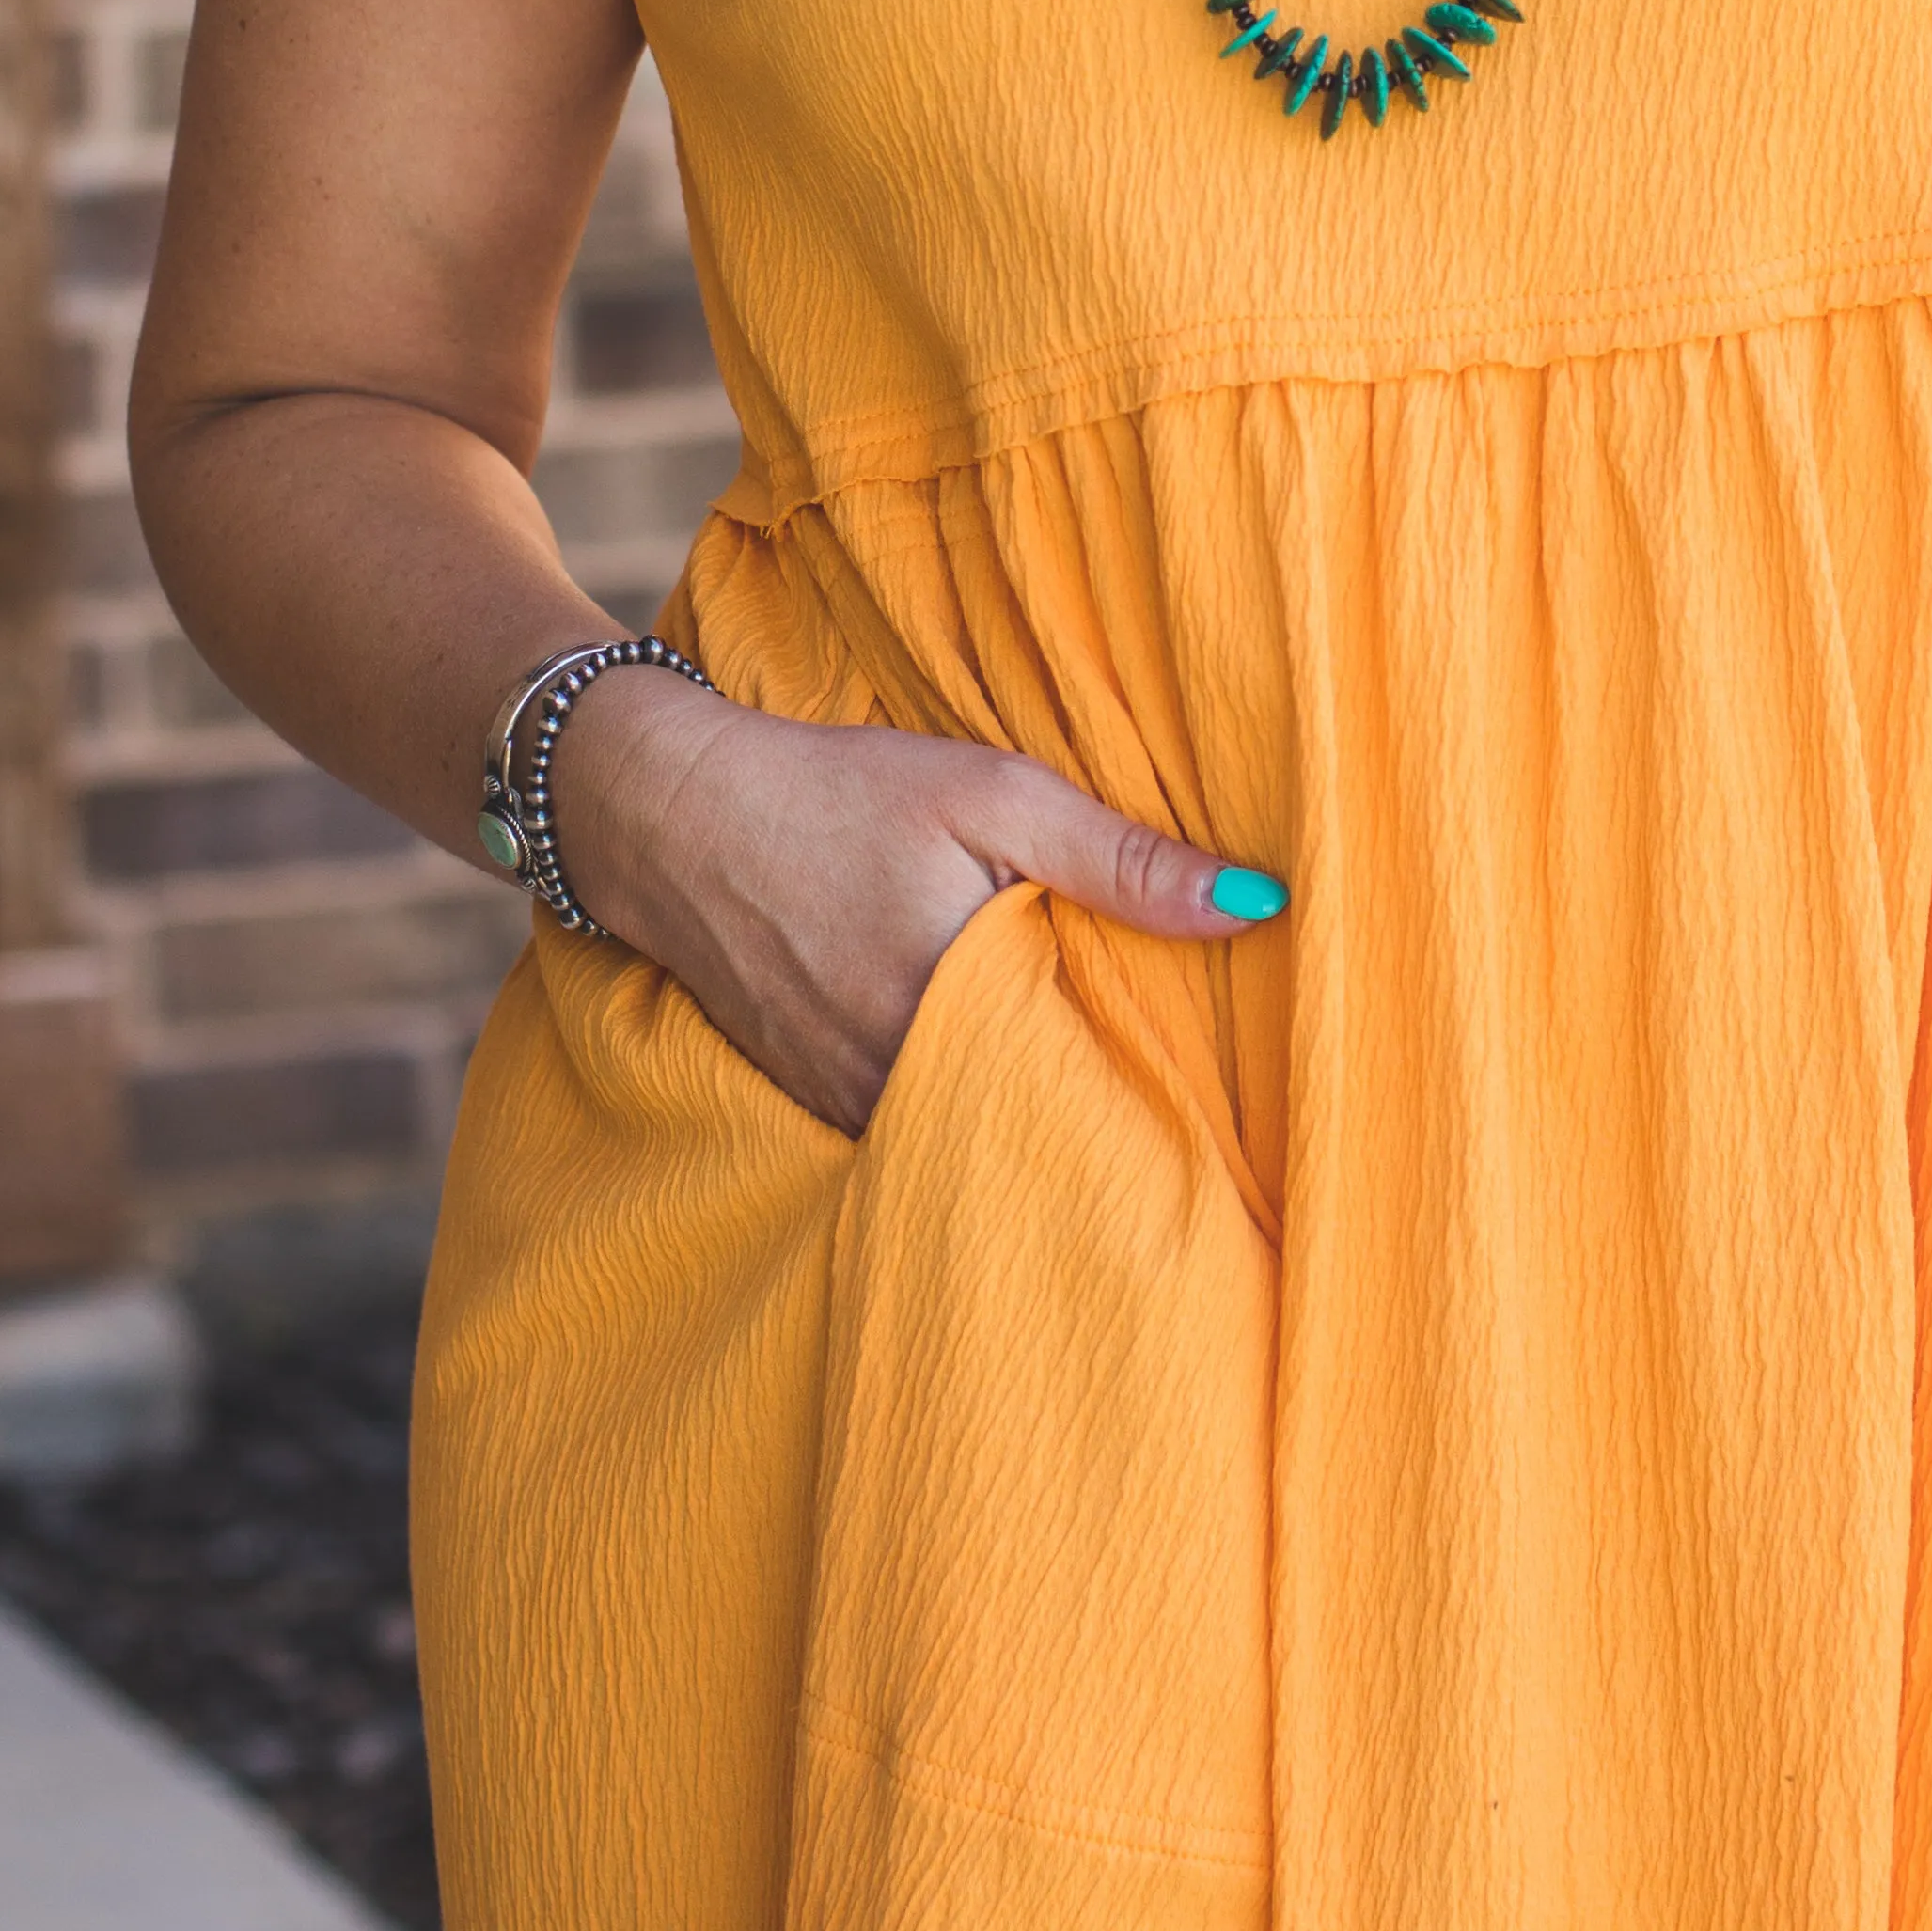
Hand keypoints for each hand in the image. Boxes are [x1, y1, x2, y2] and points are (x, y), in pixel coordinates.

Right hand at [539, 668, 1273, 1134]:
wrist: (674, 815)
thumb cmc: (838, 792)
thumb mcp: (990, 794)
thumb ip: (1119, 857)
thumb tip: (1258, 905)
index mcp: (958, 1009)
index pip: (1095, 1091)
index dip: (1162, 1097)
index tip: (1229, 1105)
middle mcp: (900, 1080)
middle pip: (1042, 1130)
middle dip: (1108, 1122)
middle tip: (1193, 1121)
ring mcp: (852, 1103)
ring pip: (977, 1138)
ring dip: (1036, 1120)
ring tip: (1109, 1103)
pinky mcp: (821, 1104)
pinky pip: (917, 1130)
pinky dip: (966, 1112)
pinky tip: (1008, 1080)